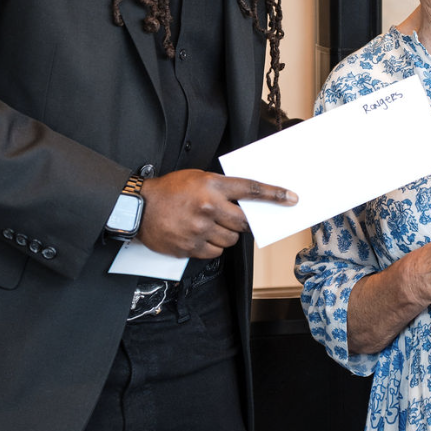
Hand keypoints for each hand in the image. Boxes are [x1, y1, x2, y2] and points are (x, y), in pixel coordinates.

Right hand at [138, 170, 296, 258]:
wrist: (139, 208)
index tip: (291, 198)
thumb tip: (246, 201)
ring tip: (206, 225)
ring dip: (225, 235)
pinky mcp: (191, 247)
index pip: (250, 190)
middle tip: (228, 218)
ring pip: (230, 240)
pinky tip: (198, 236)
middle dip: (240, 222)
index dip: (274, 194)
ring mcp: (200, 229)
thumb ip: (222, 188)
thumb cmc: (169, 191)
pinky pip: (215, 252)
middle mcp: (208, 207)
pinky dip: (212, 247)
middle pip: (243, 222)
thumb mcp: (197, 178)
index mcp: (211, 186)